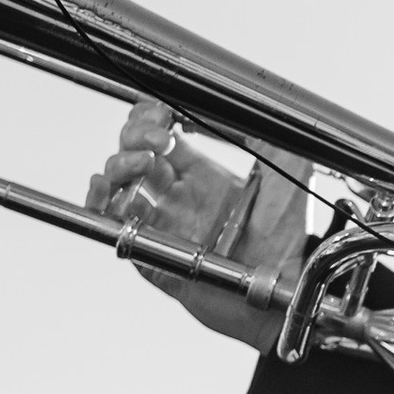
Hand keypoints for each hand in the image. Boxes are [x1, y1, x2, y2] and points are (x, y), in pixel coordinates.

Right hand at [81, 100, 304, 348]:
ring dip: (120, 166)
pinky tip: (114, 191)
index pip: (160, 137)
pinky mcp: (153, 256)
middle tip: (158, 138)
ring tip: (144, 163)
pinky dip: (104, 205)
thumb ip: (265, 135)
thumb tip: (233, 104)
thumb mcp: (286, 171)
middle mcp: (179, 200)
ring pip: (118, 187)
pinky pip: (113, 229)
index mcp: (204, 177)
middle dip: (134, 136)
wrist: (285, 289)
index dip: (151, 118)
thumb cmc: (289, 239)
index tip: (163, 112)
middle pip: (132, 155)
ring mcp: (163, 227)